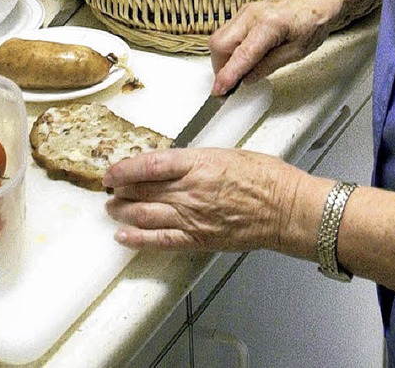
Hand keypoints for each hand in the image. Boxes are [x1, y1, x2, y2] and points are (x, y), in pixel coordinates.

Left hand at [103, 147, 318, 256]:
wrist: (285, 207)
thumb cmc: (265, 176)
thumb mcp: (227, 153)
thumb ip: (196, 160)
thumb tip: (174, 164)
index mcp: (199, 163)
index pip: (149, 164)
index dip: (125, 168)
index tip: (112, 170)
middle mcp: (190, 190)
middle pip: (142, 189)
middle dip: (120, 189)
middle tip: (109, 188)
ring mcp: (192, 217)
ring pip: (144, 214)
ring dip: (123, 212)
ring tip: (112, 208)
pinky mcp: (198, 239)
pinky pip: (159, 240)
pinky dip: (137, 239)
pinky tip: (123, 236)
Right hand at [209, 0, 339, 94]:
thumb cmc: (313, 22)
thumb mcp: (296, 52)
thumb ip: (269, 66)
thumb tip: (246, 79)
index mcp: (270, 25)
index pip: (241, 54)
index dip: (228, 75)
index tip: (219, 91)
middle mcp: (252, 15)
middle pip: (219, 43)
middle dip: (220, 67)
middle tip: (230, 84)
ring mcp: (246, 11)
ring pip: (219, 37)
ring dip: (222, 58)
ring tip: (237, 72)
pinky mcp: (244, 12)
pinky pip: (227, 32)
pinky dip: (228, 48)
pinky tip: (240, 58)